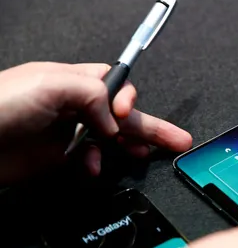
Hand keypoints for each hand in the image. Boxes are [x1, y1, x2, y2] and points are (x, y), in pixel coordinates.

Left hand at [0, 62, 191, 183]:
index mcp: (73, 81)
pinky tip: (94, 166)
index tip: (122, 115)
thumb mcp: (51, 84)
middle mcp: (74, 106)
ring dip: (129, 147)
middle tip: (177, 139)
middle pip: (124, 114)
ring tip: (148, 154)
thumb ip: (93, 93)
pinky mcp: (59, 159)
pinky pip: (92, 161)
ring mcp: (68, 133)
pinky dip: (98, 165)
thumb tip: (113, 119)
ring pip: (112, 140)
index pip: (116, 84)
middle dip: (152, 126)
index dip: (126, 99)